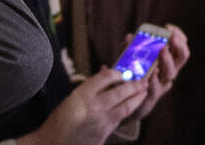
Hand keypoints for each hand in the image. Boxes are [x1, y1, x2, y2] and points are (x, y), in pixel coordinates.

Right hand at [16, 67, 147, 144]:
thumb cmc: (60, 121)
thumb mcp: (71, 98)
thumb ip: (90, 87)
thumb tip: (107, 74)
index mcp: (82, 95)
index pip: (105, 77)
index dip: (116, 72)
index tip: (122, 69)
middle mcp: (93, 107)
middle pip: (119, 91)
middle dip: (134, 83)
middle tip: (143, 77)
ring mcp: (100, 121)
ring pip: (125, 106)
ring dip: (137, 96)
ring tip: (144, 89)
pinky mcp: (104, 133)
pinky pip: (120, 118)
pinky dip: (129, 109)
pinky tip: (134, 104)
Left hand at [132, 24, 189, 120]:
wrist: (127, 101)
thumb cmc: (132, 74)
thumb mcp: (131, 58)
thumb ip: (130, 48)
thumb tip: (129, 37)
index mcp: (167, 60)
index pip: (180, 46)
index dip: (178, 36)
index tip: (169, 27)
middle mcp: (168, 71)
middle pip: (181, 58)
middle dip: (177, 46)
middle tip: (170, 38)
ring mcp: (162, 83)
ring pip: (171, 73)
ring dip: (167, 60)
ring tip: (162, 50)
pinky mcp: (152, 96)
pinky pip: (156, 89)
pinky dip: (153, 81)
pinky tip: (150, 74)